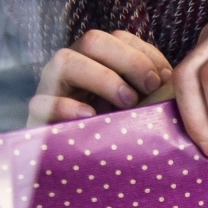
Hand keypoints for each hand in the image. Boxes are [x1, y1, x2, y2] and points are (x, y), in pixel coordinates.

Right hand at [27, 30, 171, 126]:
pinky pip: (42, 102)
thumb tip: (168, 78)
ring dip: (102, 78)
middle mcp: (74, 67)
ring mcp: (52, 88)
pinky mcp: (38, 116)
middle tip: (149, 87)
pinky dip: (66, 107)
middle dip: (127, 60)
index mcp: (98, 61)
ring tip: (128, 102)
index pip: (117, 37)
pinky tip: (90, 116)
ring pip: (65, 61)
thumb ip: (152, 90)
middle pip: (93, 40)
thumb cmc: (121, 135)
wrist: (89, 170)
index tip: (165, 78)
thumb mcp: (141, 108)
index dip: (143, 52)